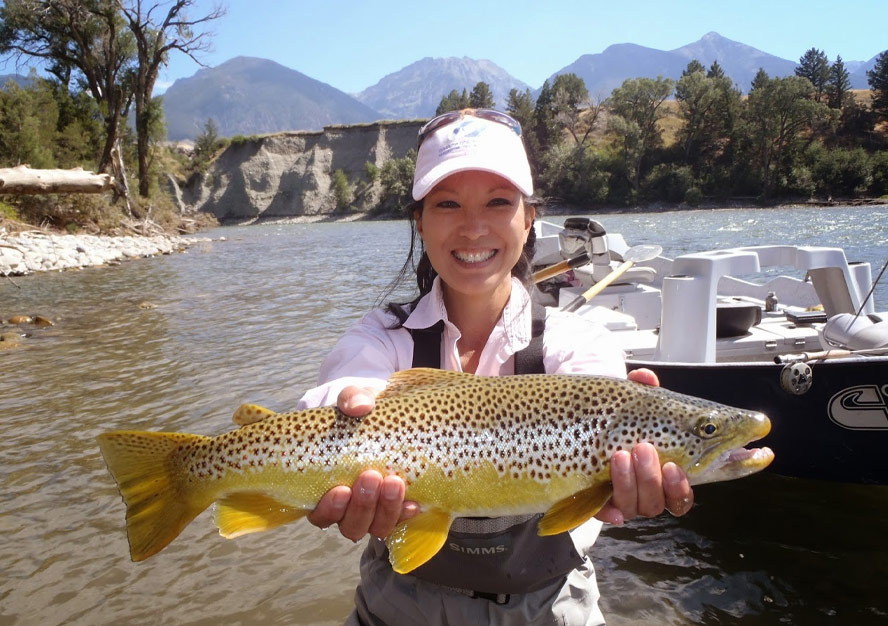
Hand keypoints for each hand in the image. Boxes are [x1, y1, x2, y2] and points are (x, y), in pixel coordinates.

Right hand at [306, 386, 418, 540]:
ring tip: (394, 482)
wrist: (386, 414)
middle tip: (371, 476)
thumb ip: (352, 399)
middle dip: (362, 506)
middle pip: (350, 525)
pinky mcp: (396, 507)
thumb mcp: (354, 399)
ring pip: (375, 527)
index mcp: (326, 488)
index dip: (329, 509)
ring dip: (386, 510)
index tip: (341, 489)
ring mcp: (374, 510)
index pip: (320, 514)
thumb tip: (359, 406)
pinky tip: (415, 503)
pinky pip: (400, 520)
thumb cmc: (361, 411)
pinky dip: (406, 513)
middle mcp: (348, 507)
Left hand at [594, 368, 694, 524]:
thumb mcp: (631, 402)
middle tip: (643, 449)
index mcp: (663, 473)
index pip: (680, 493)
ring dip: (630, 483)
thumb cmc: (618, 415)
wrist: (583, 421)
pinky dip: (609, 511)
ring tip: (620, 455)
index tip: (675, 466)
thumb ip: (642, 389)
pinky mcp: (596, 501)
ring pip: (635, 506)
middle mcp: (646, 491)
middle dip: (652, 478)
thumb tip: (645, 377)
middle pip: (658, 502)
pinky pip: (605, 514)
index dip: (681, 487)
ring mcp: (622, 498)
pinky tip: (610, 507)